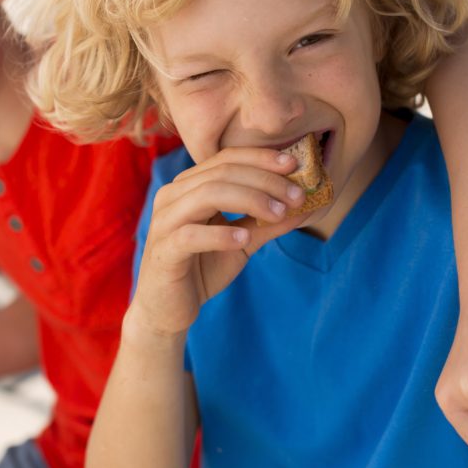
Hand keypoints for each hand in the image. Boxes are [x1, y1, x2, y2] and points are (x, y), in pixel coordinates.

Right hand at [131, 147, 305, 336]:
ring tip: (278, 214)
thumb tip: (303, 207)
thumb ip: (266, 223)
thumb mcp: (241, 242)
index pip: (226, 158)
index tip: (294, 166)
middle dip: (264, 181)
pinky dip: (221, 234)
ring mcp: (164, 221)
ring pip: (207, 194)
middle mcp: (173, 195)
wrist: (168, 309)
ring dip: (249, 200)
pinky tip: (244, 238)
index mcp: (189, 186)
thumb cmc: (201, 268)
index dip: (261, 159)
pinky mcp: (163, 250)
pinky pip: (191, 235)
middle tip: (297, 195)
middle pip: (222, 172)